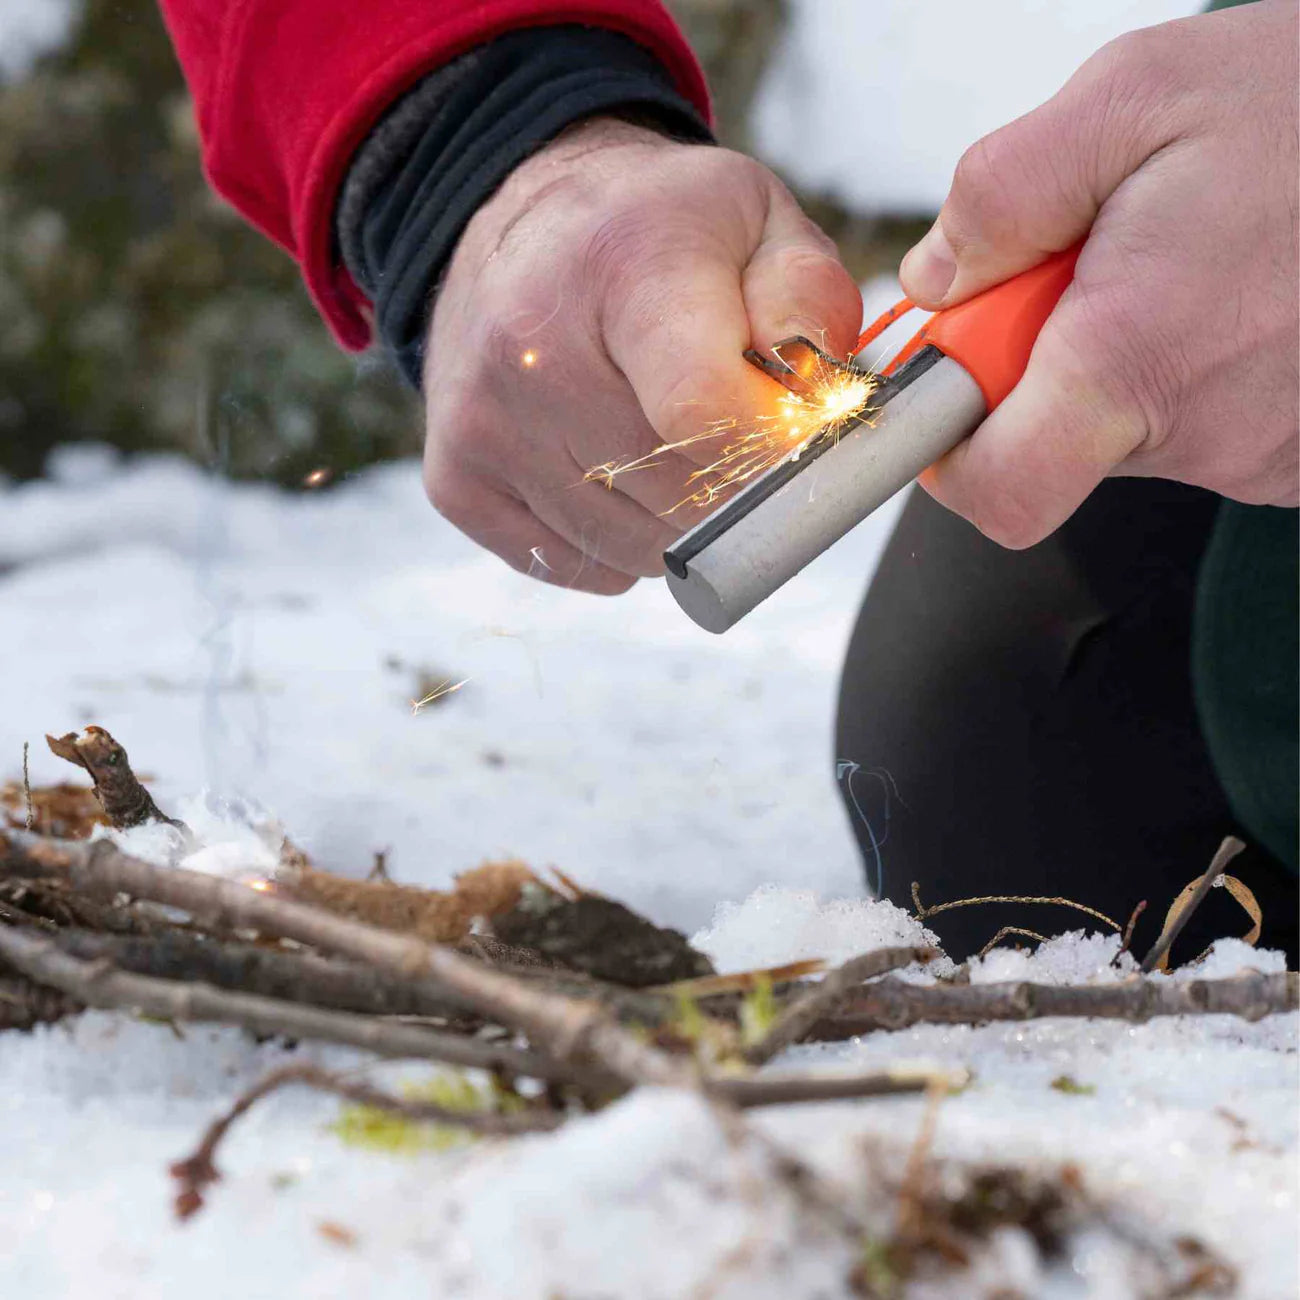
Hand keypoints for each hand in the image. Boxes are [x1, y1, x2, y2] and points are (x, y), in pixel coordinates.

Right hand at [421, 118, 860, 591]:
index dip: (770, 451)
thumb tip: (818, 409)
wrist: (520, 225)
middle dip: (737, 491)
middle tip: (740, 440)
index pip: (706, 412)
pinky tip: (616, 472)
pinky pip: (574, 564)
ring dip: (679, 525)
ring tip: (672, 446)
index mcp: (626, 264)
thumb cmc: (654, 232)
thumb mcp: (756, 220)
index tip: (790, 440)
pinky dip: (615, 543)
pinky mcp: (456, 481)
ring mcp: (483, 424)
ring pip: (632, 551)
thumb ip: (810, 302)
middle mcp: (532, 350)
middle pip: (680, 497)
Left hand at [899, 0, 1298, 548]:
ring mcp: (1267, 454)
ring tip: (1190, 262)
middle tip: (1096, 266)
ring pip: (1130, 432)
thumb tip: (934, 278)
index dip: (949, 456)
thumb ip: (1002, 195)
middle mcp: (1207, 433)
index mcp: (1137, 360)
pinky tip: (1238, 294)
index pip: (999, 493)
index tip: (949, 389)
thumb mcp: (1134, 97)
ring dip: (1120, 356)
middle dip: (1039, 366)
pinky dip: (1190, 368)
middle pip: (1054, 449)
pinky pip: (1203, 426)